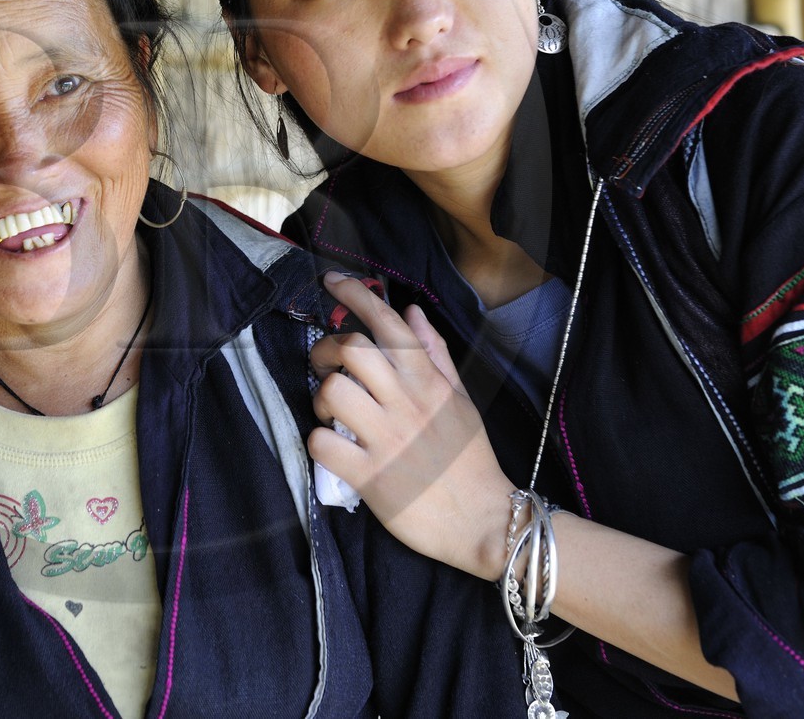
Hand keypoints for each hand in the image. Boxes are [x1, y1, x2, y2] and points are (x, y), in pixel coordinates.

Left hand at [308, 273, 512, 580]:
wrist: (486, 521)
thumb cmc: (470, 460)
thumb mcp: (459, 399)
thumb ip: (435, 354)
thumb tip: (411, 311)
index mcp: (429, 382)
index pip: (389, 324)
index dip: (356, 295)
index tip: (331, 281)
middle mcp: (407, 403)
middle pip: (352, 349)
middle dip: (326, 348)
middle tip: (324, 365)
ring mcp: (387, 439)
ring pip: (333, 390)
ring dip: (320, 396)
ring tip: (329, 411)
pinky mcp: (370, 477)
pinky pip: (323, 443)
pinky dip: (318, 440)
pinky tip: (331, 446)